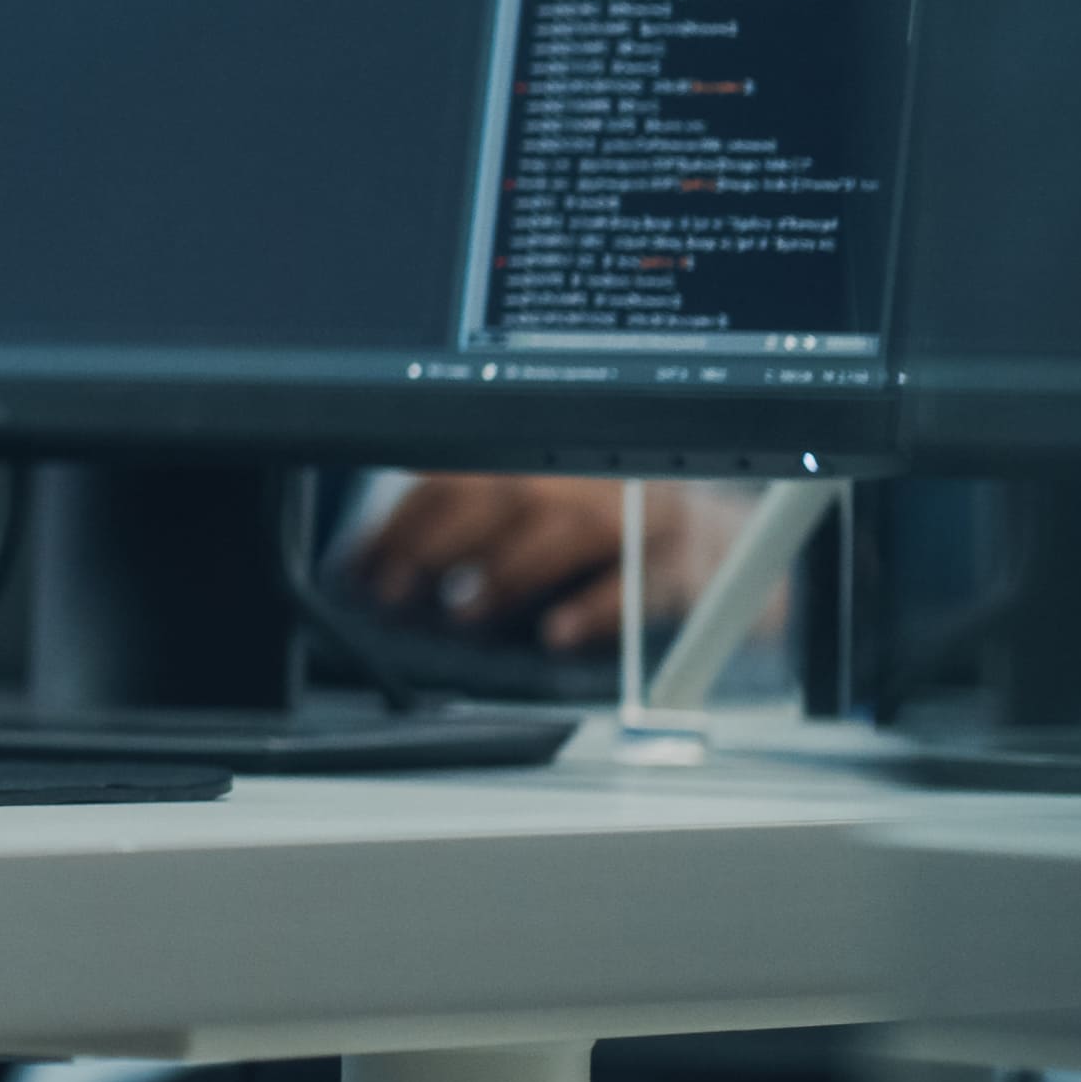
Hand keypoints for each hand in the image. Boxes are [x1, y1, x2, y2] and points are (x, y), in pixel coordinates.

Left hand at [349, 474, 742, 652]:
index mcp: (544, 448)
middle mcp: (591, 469)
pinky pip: (636, 582)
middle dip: (436, 545)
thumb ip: (471, 512)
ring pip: (563, 532)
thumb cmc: (603, 522)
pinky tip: (554, 634)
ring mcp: (643, 510)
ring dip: (502, 578)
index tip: (362, 564)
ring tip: (461, 614)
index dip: (403, 519)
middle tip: (394, 592)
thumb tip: (378, 559)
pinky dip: (592, 609)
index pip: (458, 470)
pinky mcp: (684, 561)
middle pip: (502, 493)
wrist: (718, 539)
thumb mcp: (539, 501)